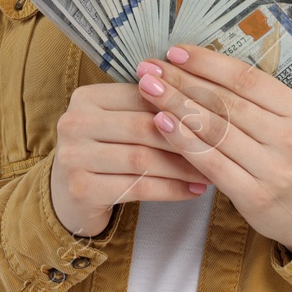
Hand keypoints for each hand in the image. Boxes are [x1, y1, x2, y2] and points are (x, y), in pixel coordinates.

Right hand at [49, 82, 212, 237]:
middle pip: (142, 127)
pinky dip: (171, 190)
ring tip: (212, 172)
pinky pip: (137, 188)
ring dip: (183, 166)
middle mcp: (73, 123)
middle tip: (221, 146)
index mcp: (85, 97)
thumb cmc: (105, 152)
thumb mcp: (118, 122)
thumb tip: (205, 97)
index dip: (180, 105)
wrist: (69, 195)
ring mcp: (73, 157)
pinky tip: (194, 191)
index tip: (215, 116)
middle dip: (186, 138)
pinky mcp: (81, 189)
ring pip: (142, 159)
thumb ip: (148, 107)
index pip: (141, 96)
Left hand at [134, 44, 291, 253]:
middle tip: (150, 68)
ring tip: (148, 90)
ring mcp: (274, 168)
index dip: (206, 62)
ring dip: (176, 105)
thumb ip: (254, 100)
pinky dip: (183, 140)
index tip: (174, 52)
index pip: (246, 78)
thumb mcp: (289, 123)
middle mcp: (291, 137)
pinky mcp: (255, 195)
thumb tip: (198, 67)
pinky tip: (161, 123)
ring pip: (216, 129)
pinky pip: (211, 162)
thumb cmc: (291, 160)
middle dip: (182, 81)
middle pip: (226, 102)